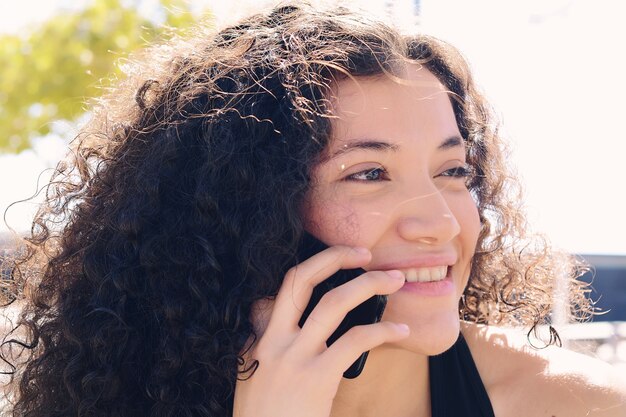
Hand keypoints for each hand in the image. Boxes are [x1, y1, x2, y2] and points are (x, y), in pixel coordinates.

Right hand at [232, 245, 408, 416]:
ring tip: (394, 278)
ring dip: (368, 283)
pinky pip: (356, 340)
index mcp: (259, 337)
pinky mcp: (318, 377)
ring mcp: (295, 357)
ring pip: (333, 302)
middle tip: (364, 251)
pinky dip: (383, 330)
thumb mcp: (252, 376)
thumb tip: (282, 321)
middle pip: (301, 279)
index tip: (339, 260)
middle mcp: (273, 340)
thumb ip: (265, 345)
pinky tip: (400, 329)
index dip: (314, 266)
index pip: (283, 287)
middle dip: (335, 257)